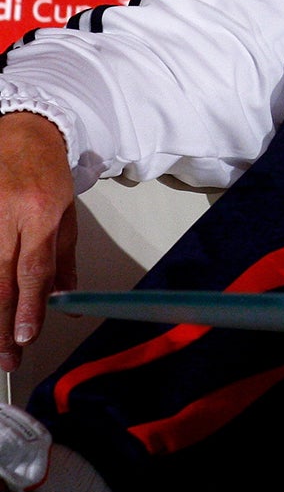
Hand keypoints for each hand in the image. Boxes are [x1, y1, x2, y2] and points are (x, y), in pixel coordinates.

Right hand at [0, 113, 76, 373]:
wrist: (21, 132)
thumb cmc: (47, 175)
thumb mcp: (66, 214)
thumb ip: (63, 260)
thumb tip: (68, 303)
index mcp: (39, 212)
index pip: (33, 269)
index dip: (30, 306)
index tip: (27, 338)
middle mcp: (5, 215)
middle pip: (0, 280)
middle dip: (2, 324)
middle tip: (7, 358)